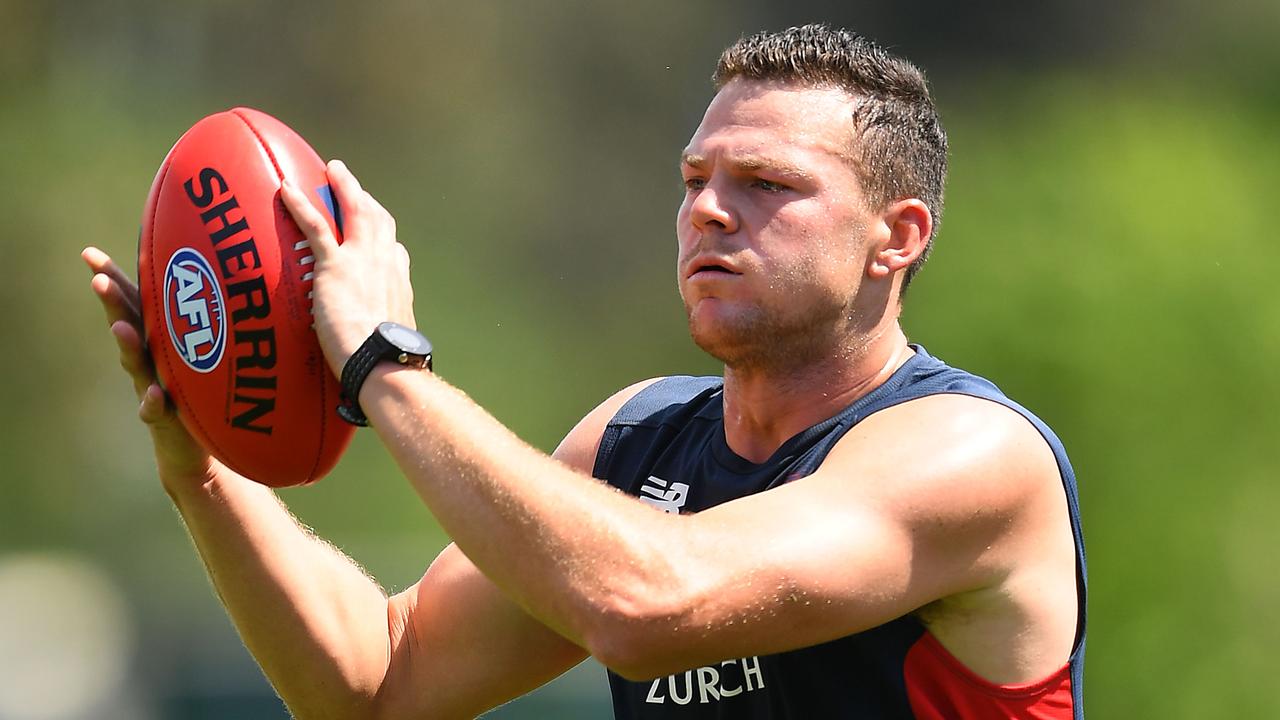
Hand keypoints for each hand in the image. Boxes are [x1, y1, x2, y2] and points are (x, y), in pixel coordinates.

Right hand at [82, 246, 220, 490]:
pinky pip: (155, 410)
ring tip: (122, 330)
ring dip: (128, 346)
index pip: (133, 303)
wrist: (196, 447)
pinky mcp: (164, 419)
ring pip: (136, 364)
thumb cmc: (202, 389)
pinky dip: (153, 401)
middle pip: (129, 326)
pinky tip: (157, 394)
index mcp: (159, 338)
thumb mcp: (203, 350)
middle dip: (113, 304)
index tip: (88, 253)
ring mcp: (152, 387)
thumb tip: (230, 271)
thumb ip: (204, 319)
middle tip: (97, 281)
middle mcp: (149, 359)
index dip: (112, 278)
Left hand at [279, 160, 415, 377]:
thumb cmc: (387, 363)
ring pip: (354, 211)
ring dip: (343, 187)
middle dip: (364, 199)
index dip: (384, 238)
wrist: (382, 360)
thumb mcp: (392, 343)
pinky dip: (301, 204)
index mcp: (398, 283)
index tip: (378, 234)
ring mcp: (362, 260)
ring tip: (331, 171)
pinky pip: (316, 226)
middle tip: (349, 184)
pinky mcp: (336, 265)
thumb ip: (380, 335)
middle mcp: (385, 263)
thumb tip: (375, 352)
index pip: (394, 251)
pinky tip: (286, 188)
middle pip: (378, 219)